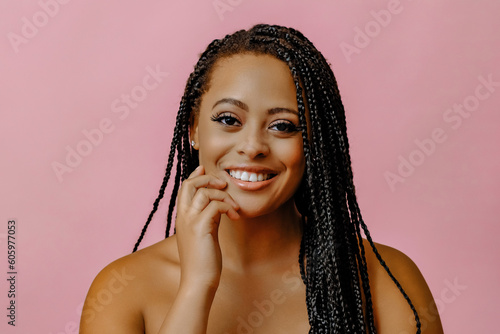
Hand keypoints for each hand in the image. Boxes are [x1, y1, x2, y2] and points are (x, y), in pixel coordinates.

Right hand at [175, 165, 238, 291]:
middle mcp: (183, 216)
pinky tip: (235, 217)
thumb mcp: (204, 234)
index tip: (205, 169)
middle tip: (224, 184)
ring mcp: (190, 221)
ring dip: (224, 195)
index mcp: (182, 217)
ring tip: (235, 208)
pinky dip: (228, 207)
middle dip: (208, 178)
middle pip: (190, 184)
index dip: (195, 176)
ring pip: (205, 192)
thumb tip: (218, 207)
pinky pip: (215, 205)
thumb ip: (207, 218)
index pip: (184, 188)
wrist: (198, 281)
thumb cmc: (203, 261)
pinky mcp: (200, 227)